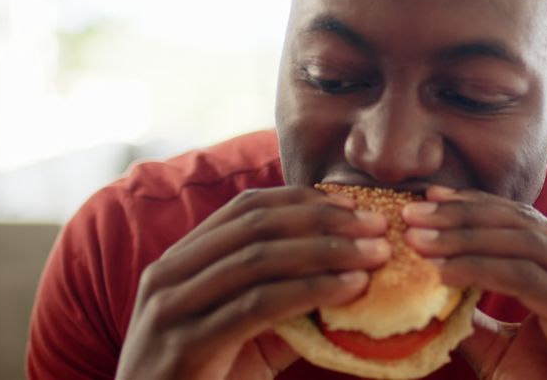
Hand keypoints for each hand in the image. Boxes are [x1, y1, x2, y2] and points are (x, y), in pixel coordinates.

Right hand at [116, 186, 390, 378]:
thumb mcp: (242, 337)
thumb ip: (284, 307)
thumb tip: (350, 279)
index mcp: (179, 262)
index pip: (245, 209)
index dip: (303, 200)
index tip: (354, 206)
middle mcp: (169, 275)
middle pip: (256, 225)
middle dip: (324, 220)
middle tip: (377, 226)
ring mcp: (172, 308)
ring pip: (258, 259)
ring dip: (326, 251)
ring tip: (373, 255)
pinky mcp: (186, 345)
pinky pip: (258, 305)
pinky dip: (310, 290)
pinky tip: (349, 288)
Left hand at [402, 186, 546, 378]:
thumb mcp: (515, 348)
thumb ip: (482, 319)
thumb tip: (435, 292)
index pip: (529, 222)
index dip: (477, 205)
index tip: (430, 199)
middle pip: (525, 225)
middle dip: (463, 215)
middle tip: (412, 214)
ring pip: (525, 246)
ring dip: (465, 239)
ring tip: (419, 241)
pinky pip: (528, 281)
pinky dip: (481, 270)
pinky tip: (443, 272)